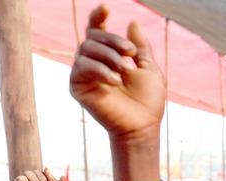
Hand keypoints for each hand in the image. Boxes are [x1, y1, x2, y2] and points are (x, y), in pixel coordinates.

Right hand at [69, 6, 164, 139]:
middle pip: (93, 36)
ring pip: (87, 48)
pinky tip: (115, 81)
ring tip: (125, 71)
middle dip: (114, 41)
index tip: (106, 8)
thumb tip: (132, 22)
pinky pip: (82, 66)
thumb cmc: (147, 99)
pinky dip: (100, 70)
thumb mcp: (148, 68)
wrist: (142, 124)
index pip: (98, 30)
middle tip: (131, 54)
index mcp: (109, 55)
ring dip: (110, 56)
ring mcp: (83, 73)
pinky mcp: (77, 86)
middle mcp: (93, 61)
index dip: (98, 17)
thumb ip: (140, 46)